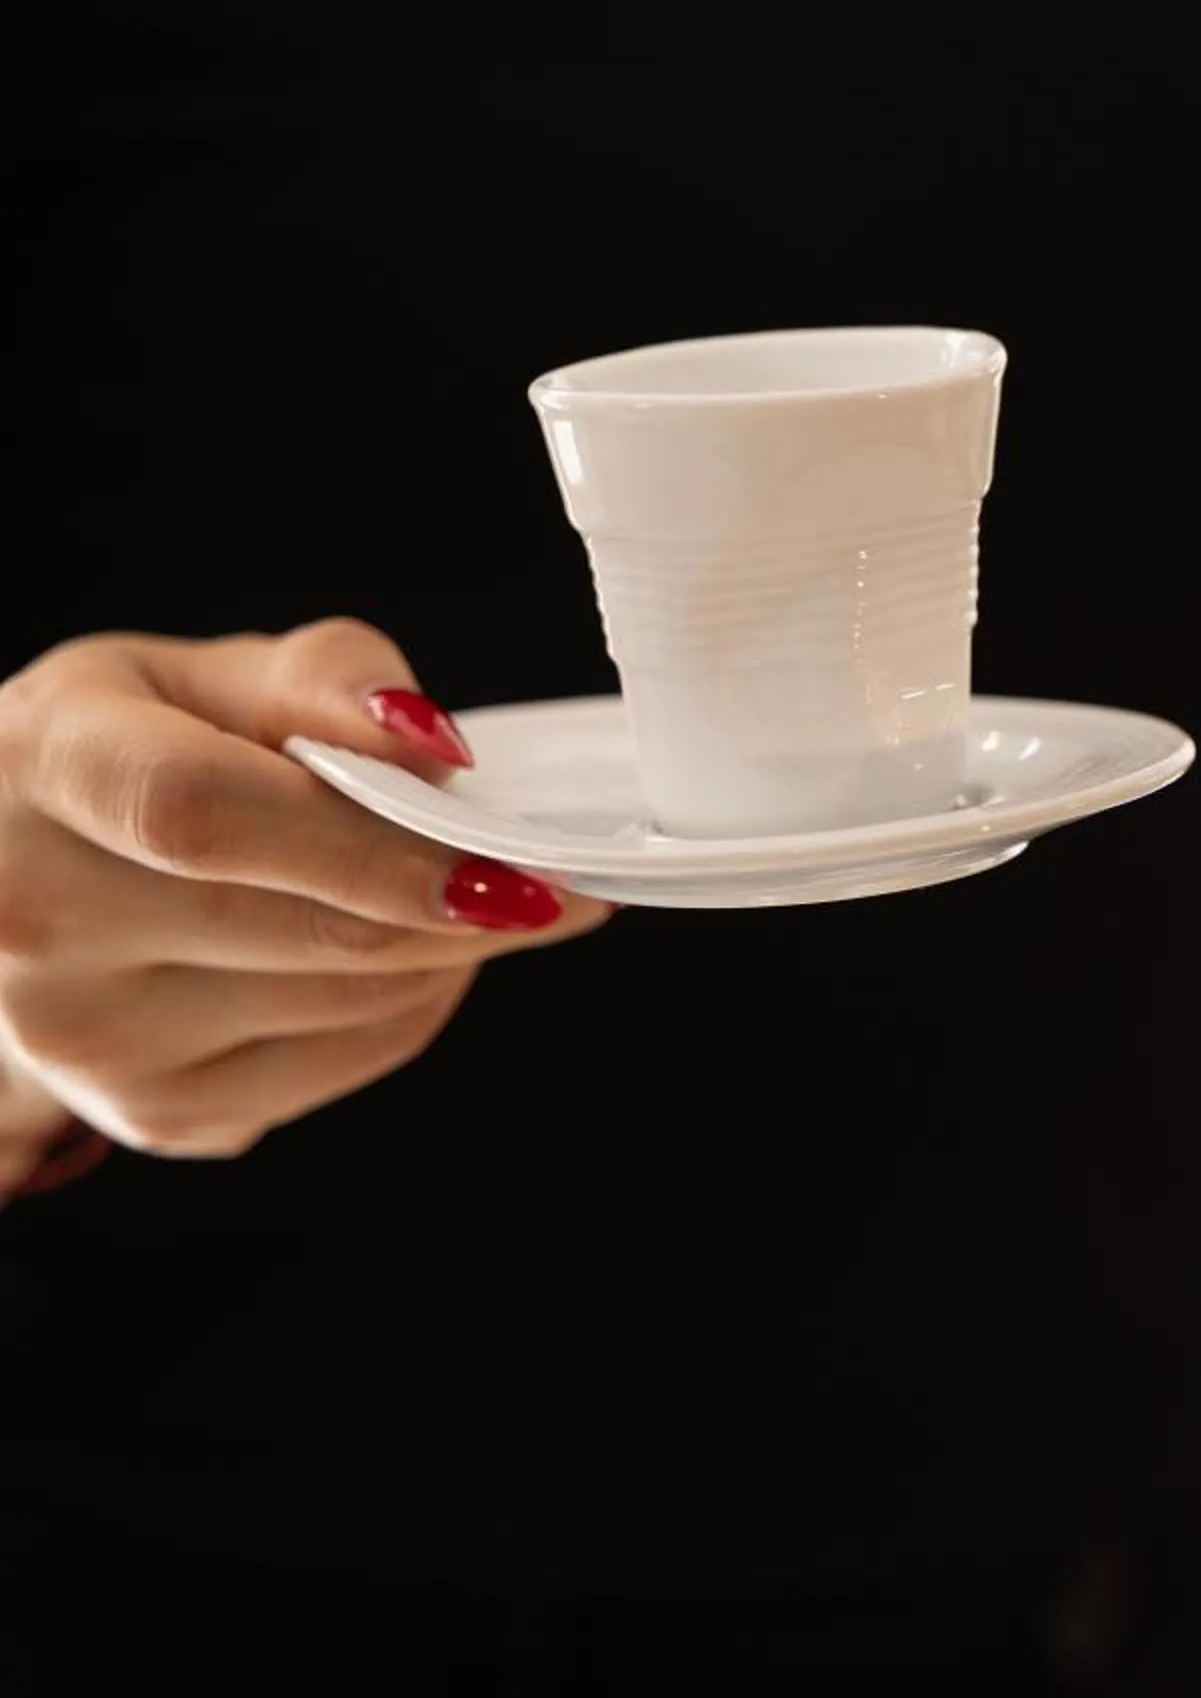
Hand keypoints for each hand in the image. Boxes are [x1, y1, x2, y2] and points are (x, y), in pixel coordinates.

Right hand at [0, 620, 606, 1165]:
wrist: (9, 879)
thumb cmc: (118, 756)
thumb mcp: (193, 675)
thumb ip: (319, 677)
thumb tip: (427, 740)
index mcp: (46, 773)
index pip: (206, 814)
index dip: (371, 843)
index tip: (504, 859)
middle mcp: (42, 921)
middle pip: (314, 928)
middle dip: (469, 900)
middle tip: (557, 871)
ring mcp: (88, 1040)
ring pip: (353, 1003)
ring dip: (452, 949)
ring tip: (472, 889)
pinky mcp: (151, 1114)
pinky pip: (346, 1061)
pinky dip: (413, 1003)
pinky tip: (407, 950)